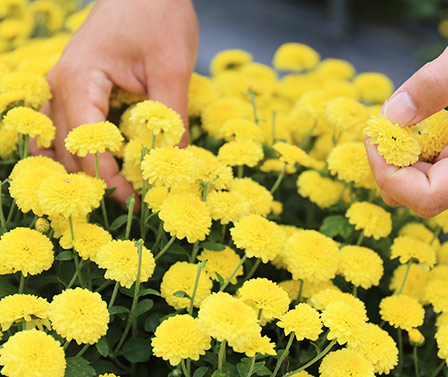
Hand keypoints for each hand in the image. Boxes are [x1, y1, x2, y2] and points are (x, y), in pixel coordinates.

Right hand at [32, 0, 198, 206]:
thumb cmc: (159, 16)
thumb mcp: (173, 69)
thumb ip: (171, 120)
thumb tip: (176, 166)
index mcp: (80, 80)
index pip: (87, 146)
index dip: (110, 179)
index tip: (137, 201)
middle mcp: (61, 85)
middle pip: (68, 150)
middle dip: (97, 181)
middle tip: (131, 205)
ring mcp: (63, 84)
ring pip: (59, 143)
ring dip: (83, 170)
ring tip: (114, 192)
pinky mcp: (75, 85)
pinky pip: (63, 126)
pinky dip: (75, 150)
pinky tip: (95, 166)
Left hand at [365, 0, 447, 216]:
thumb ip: (432, 83)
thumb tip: (393, 117)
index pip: (426, 197)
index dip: (389, 174)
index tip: (377, 134)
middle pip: (415, 196)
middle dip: (386, 163)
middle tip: (381, 121)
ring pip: (413, 188)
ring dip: (393, 157)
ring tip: (397, 115)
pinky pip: (420, 173)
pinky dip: (403, 151)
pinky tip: (409, 121)